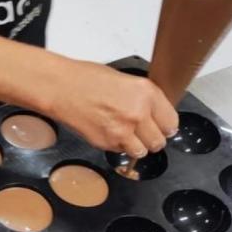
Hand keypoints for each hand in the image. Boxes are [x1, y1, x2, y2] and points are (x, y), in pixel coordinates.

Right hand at [45, 61, 179, 156]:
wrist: (60, 88)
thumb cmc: (86, 79)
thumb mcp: (125, 80)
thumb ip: (143, 98)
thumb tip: (154, 113)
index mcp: (146, 93)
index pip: (171, 121)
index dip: (165, 125)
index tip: (161, 126)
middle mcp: (138, 113)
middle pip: (159, 141)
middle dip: (152, 139)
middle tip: (143, 133)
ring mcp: (122, 131)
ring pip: (142, 151)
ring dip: (136, 146)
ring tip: (126, 136)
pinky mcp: (106, 143)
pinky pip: (121, 151)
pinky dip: (118, 146)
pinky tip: (108, 132)